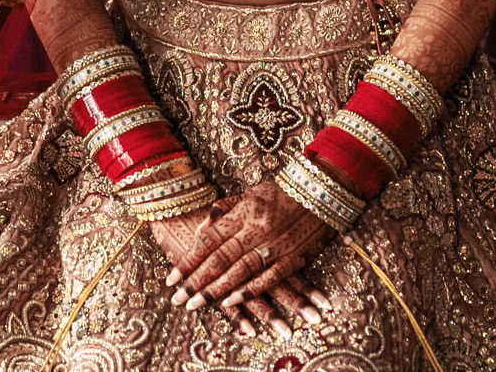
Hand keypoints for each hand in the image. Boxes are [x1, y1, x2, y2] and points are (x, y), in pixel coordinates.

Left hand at [167, 180, 333, 335]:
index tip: (171, 279)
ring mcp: (275, 244)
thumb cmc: (283, 192)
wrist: (323, 190)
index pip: (209, 240)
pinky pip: (268, 277)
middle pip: (220, 259)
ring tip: (196, 304)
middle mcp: (256, 228)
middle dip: (196, 281)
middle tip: (177, 300)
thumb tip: (202, 228)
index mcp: (244, 211)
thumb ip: (225, 209)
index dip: (189, 261)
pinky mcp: (294, 256)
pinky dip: (249, 291)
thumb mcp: (251, 192)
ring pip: (239, 271)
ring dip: (216, 290)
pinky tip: (231, 302)